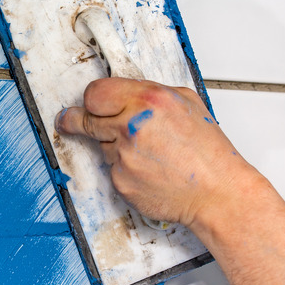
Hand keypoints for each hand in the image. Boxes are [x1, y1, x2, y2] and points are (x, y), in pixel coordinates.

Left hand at [54, 77, 261, 226]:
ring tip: (147, 152)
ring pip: (101, 145)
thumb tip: (123, 93)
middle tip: (68, 121)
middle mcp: (132, 125)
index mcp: (149, 100)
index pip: (96, 92)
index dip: (92, 99)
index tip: (88, 104)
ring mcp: (123, 156)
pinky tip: (149, 170)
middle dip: (74, 120)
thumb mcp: (186, 103)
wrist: (216, 192)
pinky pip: (112, 169)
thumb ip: (150, 93)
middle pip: (84, 119)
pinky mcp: (121, 181)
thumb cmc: (207, 152)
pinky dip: (125, 169)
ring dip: (115, 146)